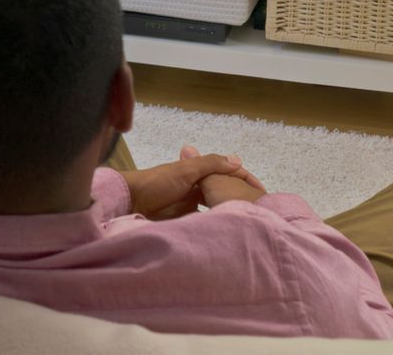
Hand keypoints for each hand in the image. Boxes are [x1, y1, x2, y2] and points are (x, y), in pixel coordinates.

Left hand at [117, 144, 260, 219]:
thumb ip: (210, 164)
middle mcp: (199, 186)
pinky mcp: (185, 220)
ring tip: (247, 224)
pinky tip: (227, 232)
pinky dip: (215, 224)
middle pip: (225, 191)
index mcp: (200, 171)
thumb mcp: (185, 170)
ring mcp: (192, 204)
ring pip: (216, 206)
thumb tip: (238, 160)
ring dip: (228, 211)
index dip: (247, 181)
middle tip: (260, 213)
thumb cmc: (156, 183)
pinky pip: (205, 221)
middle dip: (240, 199)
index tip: (263, 195)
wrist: (129, 202)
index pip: (231, 174)